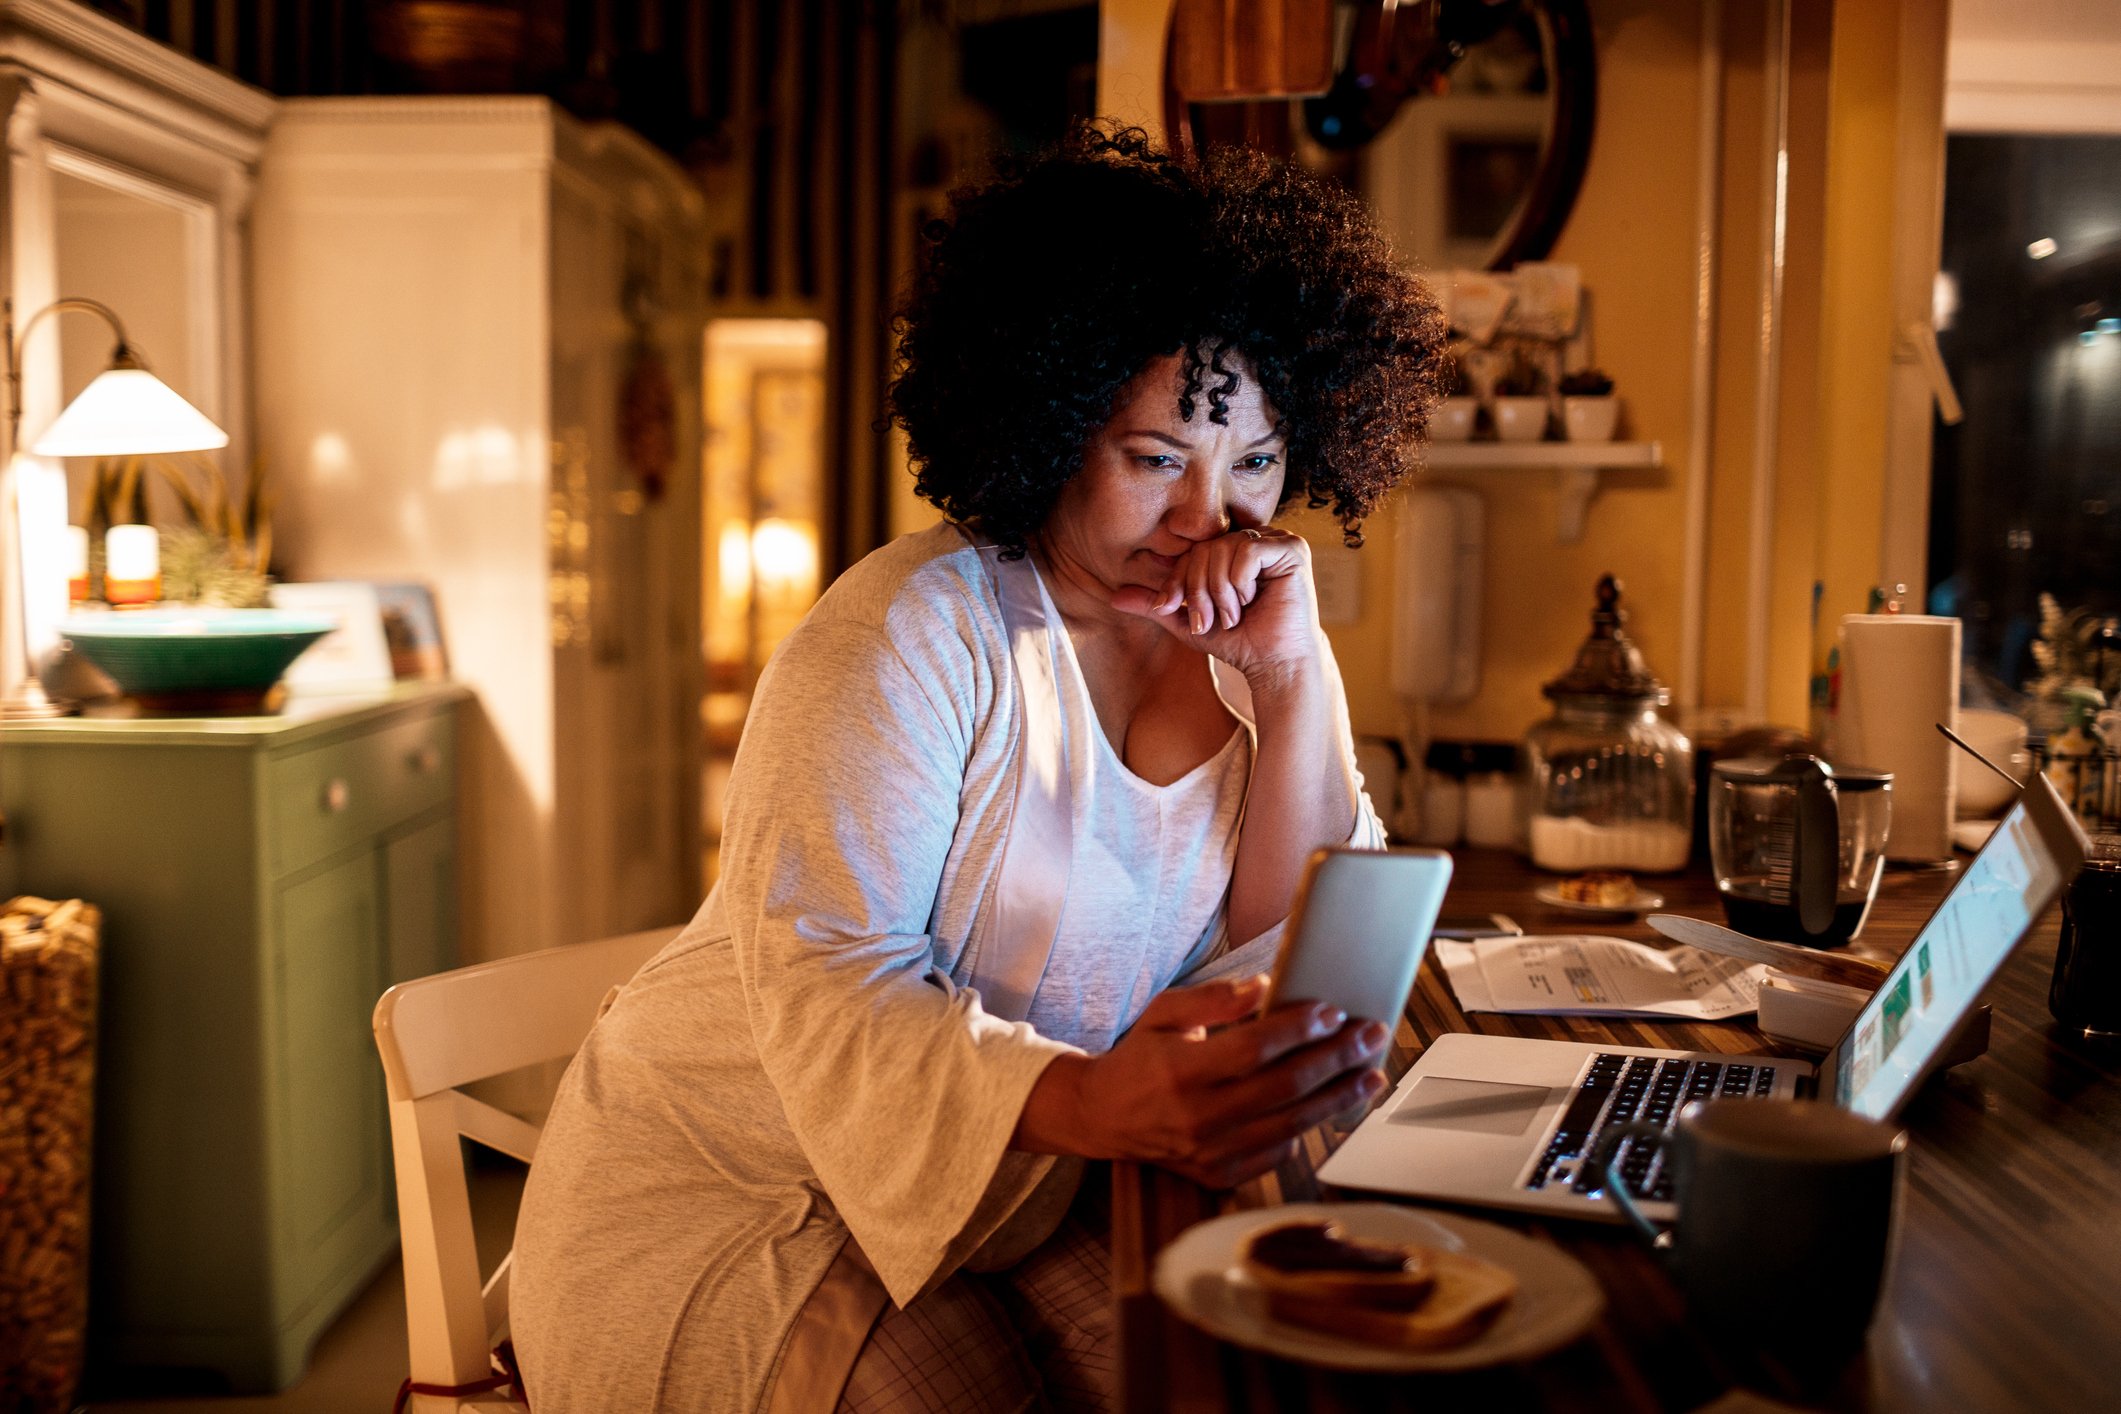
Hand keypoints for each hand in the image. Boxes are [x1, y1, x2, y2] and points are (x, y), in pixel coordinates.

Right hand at [1027, 974, 1390, 1188]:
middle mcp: (1198, 1118)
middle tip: (1370, 1036)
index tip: (1330, 1012)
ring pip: (1291, 1124)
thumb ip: (1213, 1000)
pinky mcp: (1219, 1175)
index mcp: (1181, 1072)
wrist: (1103, 1117)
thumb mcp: (1164, 1014)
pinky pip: (1277, 1154)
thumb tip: (1263, 987)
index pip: (1254, 1050)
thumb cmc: (1139, 1058)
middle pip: (1284, 1088)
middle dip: (1336, 1059)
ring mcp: (1210, 1153)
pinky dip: (1307, 1128)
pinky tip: (1329, 1105)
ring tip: (1370, 1074)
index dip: (1297, 1030)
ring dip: (1338, 1097)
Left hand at [1108, 528, 1322, 683]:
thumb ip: (1155, 604)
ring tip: (1233, 614)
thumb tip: (1114, 597)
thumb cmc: (1237, 642)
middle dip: (1199, 590)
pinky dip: (1241, 582)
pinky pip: (1247, 551)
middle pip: (1205, 548)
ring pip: (1224, 548)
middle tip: (1211, 620)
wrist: (1273, 665)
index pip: (1191, 551)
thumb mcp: (1187, 622)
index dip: (1178, 581)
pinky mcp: (1293, 550)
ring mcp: (1276, 541)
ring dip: (1221, 592)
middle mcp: (1255, 540)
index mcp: (1233, 550)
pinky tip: (1254, 600)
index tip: (1175, 610)